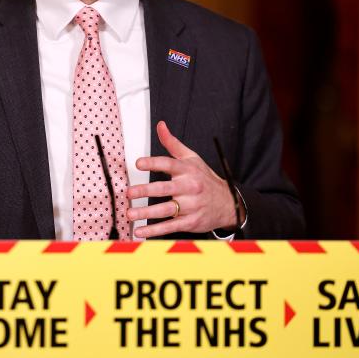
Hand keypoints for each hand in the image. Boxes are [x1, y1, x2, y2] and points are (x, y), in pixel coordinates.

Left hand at [125, 120, 243, 237]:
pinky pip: (171, 226)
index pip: (169, 164)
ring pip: (166, 209)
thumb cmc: (205, 179)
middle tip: (129, 193)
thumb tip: (161, 126)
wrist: (229, 203)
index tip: (138, 163)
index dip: (153, 163)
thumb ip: (173, 144)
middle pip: (165, 188)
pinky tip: (140, 231)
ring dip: (146, 213)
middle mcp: (189, 187)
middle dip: (145, 191)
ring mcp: (191, 206)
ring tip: (130, 214)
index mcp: (188, 170)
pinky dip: (154, 231)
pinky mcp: (190, 222)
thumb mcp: (192, 158)